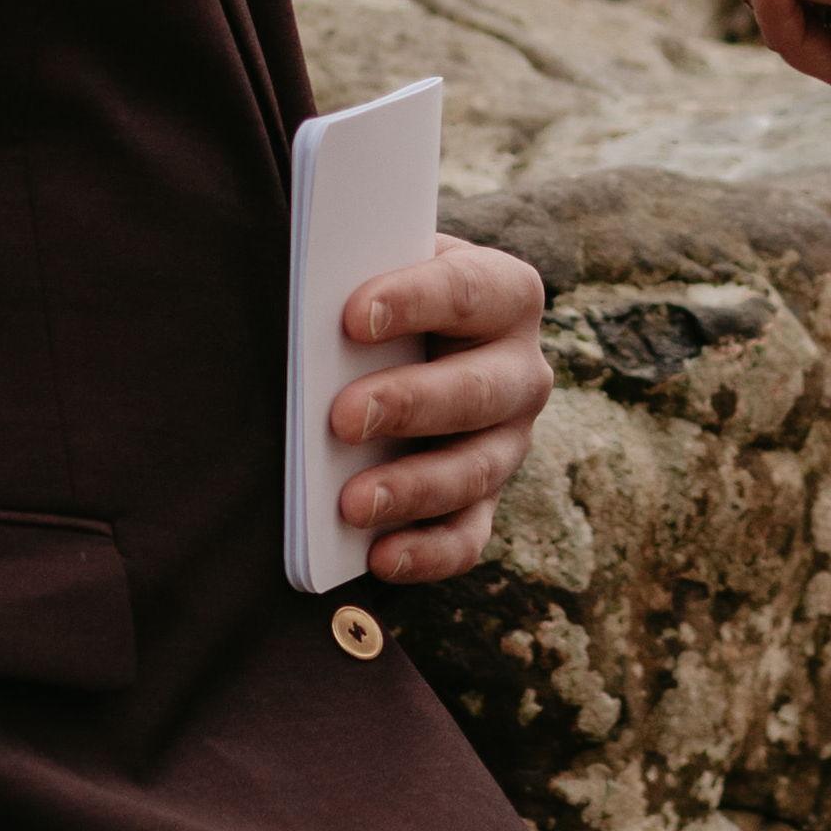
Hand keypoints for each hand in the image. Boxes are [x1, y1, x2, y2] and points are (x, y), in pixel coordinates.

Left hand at [327, 235, 553, 581]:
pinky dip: (427, 553)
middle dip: (409, 405)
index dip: (412, 301)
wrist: (404, 342)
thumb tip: (308, 315)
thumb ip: (356, 282)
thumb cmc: (385, 297)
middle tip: (343, 418)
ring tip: (352, 503)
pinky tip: (379, 556)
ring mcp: (508, 442)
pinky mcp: (483, 502)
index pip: (465, 291)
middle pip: (477, 390)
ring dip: (413, 488)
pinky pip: (467, 537)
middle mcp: (521, 372)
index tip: (352, 318)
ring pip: (474, 470)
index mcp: (505, 295)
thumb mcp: (381, 274)